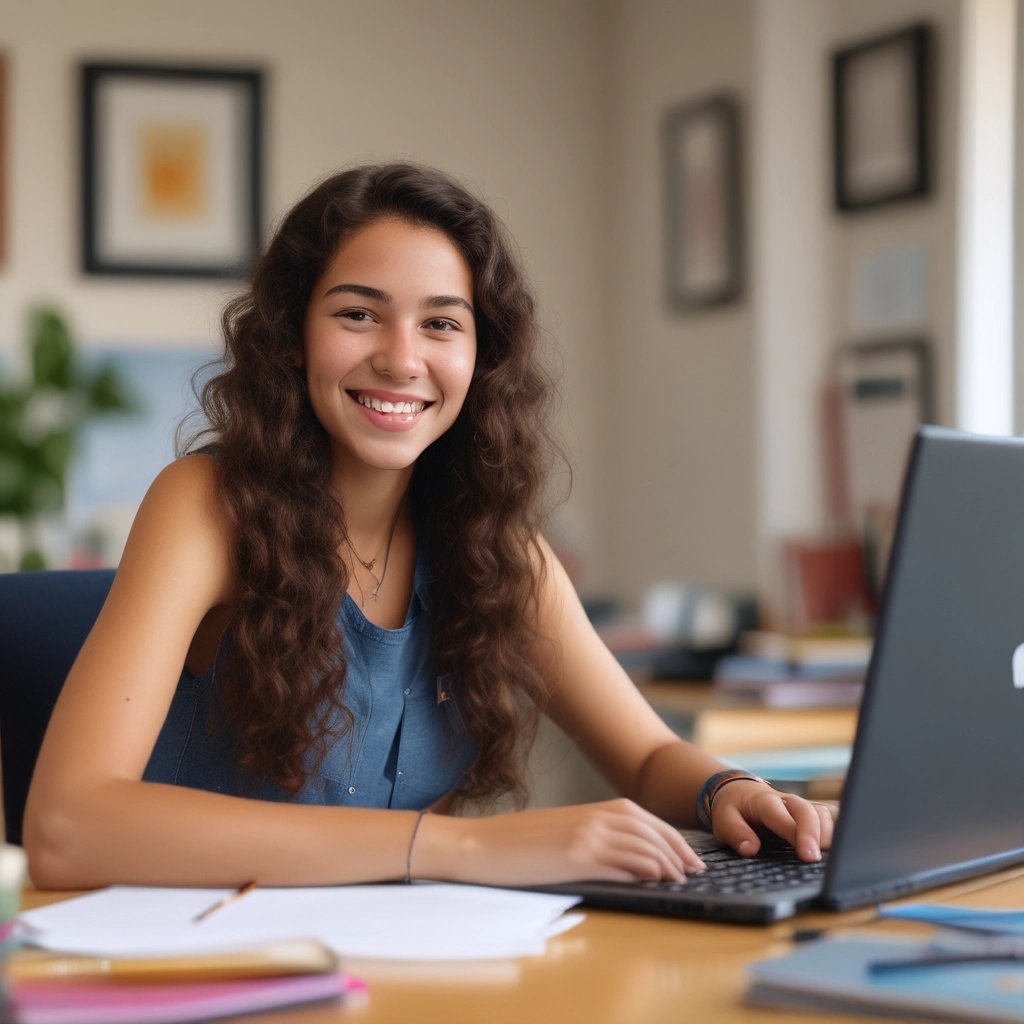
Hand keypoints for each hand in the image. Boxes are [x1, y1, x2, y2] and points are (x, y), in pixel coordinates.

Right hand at [428, 799, 705, 886]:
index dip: (669, 835)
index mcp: (588, 810)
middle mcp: (591, 818)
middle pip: (649, 830)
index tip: (686, 853)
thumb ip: (589, 834)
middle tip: (694, 868)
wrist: (479, 844)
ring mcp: (585, 836)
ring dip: (666, 862)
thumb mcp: (558, 830)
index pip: (642, 817)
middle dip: (677, 848)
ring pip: (641, 846)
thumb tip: (622, 854)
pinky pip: (621, 864)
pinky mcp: (576, 858)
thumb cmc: (514, 842)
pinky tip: (655, 880)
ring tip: (680, 877)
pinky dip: (644, 871)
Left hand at [710, 781, 836, 861]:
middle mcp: (786, 801)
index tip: (805, 855)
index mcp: (764, 801)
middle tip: (815, 859)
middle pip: (808, 811)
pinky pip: (827, 819)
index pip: (781, 814)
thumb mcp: (724, 820)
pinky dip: (834, 832)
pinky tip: (837, 850)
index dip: (795, 833)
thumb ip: (736, 833)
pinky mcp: (808, 815)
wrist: (738, 791)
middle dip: (815, 835)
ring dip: (828, 834)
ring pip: (822, 814)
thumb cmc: (733, 808)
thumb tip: (751, 849)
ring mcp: (799, 807)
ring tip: (828, 857)